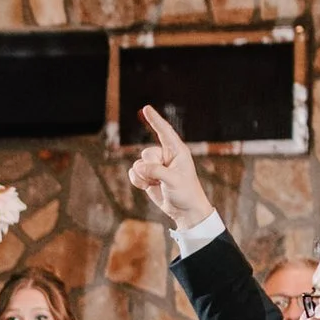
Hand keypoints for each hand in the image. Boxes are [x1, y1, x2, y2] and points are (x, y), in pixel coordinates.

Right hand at [124, 106, 213, 230]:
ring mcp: (155, 166)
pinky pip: (134, 174)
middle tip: (162, 178)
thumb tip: (138, 167)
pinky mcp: (148, 177)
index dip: (155, 120)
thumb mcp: (173, 180)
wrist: (184, 210)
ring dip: (144, 177)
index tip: (146, 108)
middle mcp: (165, 156)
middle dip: (150, 168)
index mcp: (177, 151)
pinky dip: (137, 181)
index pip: (164, 131)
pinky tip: (148, 187)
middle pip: (147, 153)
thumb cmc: (185, 192)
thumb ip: (156, 171)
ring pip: (138, 165)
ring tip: (158, 184)